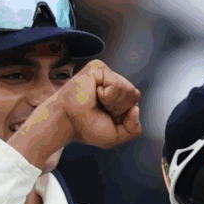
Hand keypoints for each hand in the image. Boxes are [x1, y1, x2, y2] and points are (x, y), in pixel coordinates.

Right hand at [14, 62, 141, 161]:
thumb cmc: (86, 128)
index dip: (124, 115)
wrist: (67, 123)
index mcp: (117, 95)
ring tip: (96, 102)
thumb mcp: (117, 135)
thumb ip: (134, 128)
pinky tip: (94, 94)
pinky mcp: (98, 67)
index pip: (135, 101)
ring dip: (113, 103)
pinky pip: (117, 85)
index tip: (106, 116)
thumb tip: (136, 108)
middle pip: (134, 94)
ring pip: (128, 90)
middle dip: (119, 109)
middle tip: (100, 109)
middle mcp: (112, 81)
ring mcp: (105, 73)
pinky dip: (107, 96)